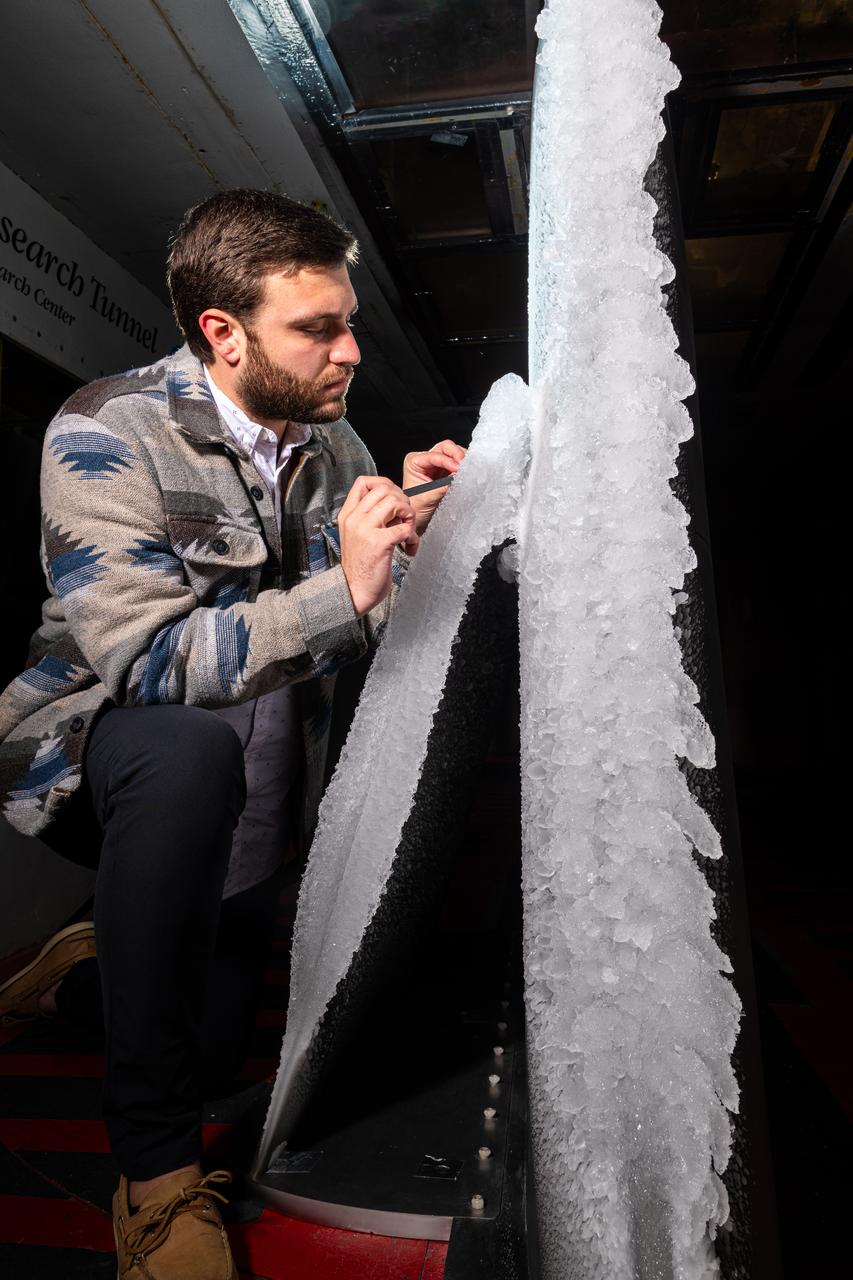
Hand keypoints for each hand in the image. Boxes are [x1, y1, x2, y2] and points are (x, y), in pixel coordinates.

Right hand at [338, 475, 418, 616]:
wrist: (353, 591)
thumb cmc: (361, 565)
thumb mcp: (356, 535)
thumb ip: (368, 517)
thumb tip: (394, 503)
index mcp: (348, 515)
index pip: (363, 482)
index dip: (385, 484)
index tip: (394, 499)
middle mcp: (355, 518)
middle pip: (384, 489)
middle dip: (402, 500)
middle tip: (405, 518)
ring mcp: (365, 529)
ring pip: (395, 502)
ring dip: (409, 515)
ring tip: (408, 531)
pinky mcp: (379, 543)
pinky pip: (405, 528)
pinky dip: (414, 537)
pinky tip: (410, 547)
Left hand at [402, 440, 466, 531]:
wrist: (417, 520)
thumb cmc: (416, 509)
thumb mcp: (428, 497)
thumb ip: (443, 486)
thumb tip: (457, 476)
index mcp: (414, 462)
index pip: (435, 455)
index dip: (448, 460)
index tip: (458, 469)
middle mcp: (425, 459)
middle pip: (445, 448)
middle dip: (457, 455)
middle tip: (466, 466)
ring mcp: (437, 464)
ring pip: (453, 453)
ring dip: (462, 460)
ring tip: (467, 470)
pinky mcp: (446, 471)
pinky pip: (458, 463)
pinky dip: (463, 466)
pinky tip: (466, 473)